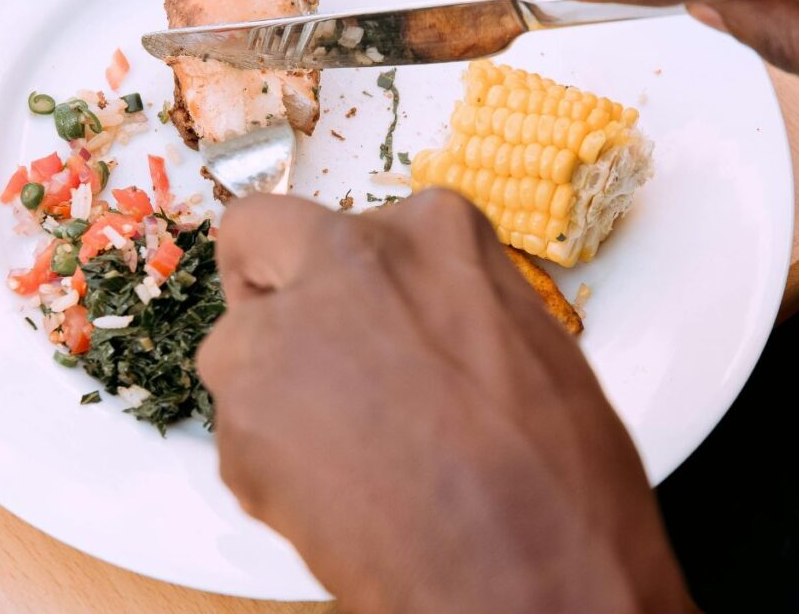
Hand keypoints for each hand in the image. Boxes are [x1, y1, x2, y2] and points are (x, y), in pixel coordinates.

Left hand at [197, 191, 692, 613]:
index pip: (343, 222)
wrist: (536, 576)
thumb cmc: (559, 473)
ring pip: (238, 349)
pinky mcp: (242, 422)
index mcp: (429, 231)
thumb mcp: (520, 342)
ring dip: (274, 390)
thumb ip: (441, 303)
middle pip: (257, 241)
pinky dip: (274, 461)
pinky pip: (243, 432)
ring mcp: (281, 336)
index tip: (340, 308)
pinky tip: (341, 496)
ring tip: (346, 453)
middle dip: (269, 286)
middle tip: (306, 354)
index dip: (335, 273)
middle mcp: (343, 261)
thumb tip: (400, 318)